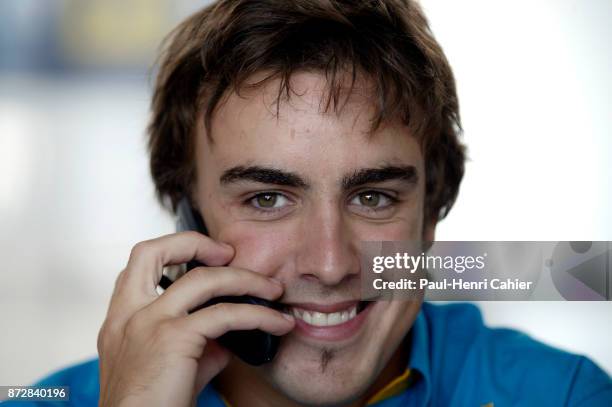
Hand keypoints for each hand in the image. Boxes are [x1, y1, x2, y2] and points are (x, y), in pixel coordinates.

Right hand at [97, 231, 293, 406]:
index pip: (137, 265)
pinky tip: (276, 324)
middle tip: (229, 254)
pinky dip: (258, 315)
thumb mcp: (171, 368)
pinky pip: (226, 314)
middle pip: (152, 251)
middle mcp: (127, 315)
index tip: (207, 259)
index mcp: (120, 320)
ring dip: (246, 280)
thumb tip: (228, 334)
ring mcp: (148, 322)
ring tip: (272, 290)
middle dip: (194, 242)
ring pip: (203, 278)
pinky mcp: (173, 338)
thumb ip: (197, 343)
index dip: (173, 250)